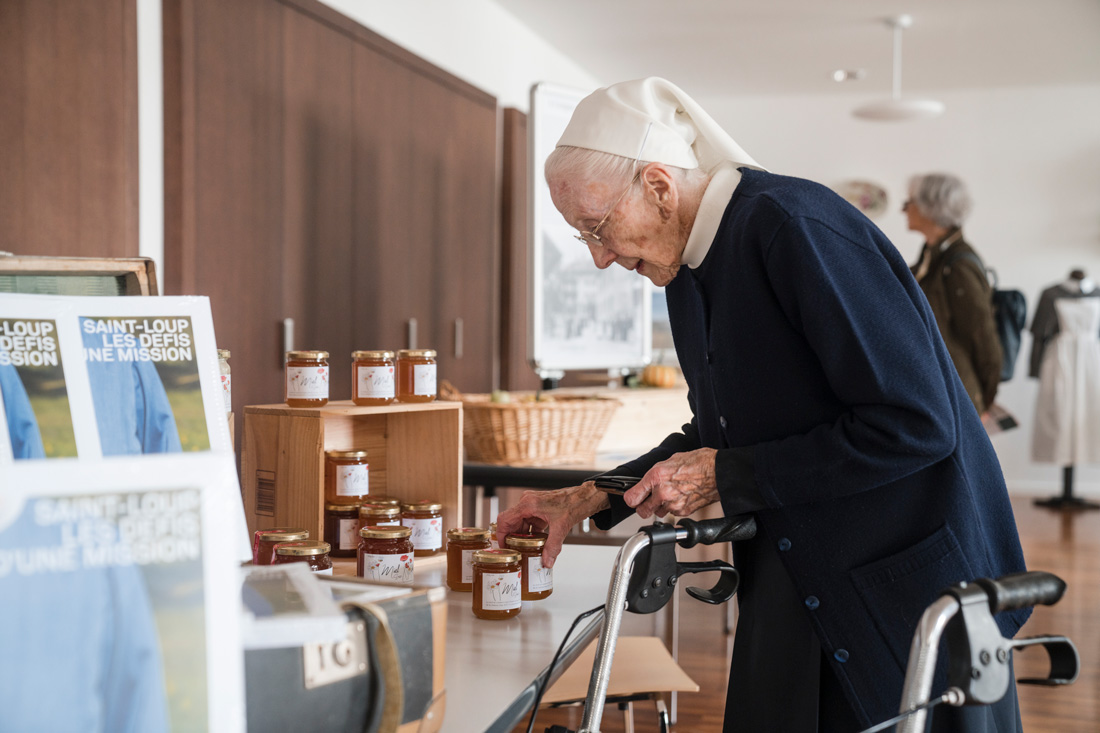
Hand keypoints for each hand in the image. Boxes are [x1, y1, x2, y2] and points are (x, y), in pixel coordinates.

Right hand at [494, 483, 608, 568]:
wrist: (584, 497)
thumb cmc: (574, 503)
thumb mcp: (561, 528)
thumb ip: (552, 547)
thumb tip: (546, 561)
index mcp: (528, 504)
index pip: (504, 520)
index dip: (501, 535)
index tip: (503, 547)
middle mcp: (527, 502)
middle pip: (511, 522)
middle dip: (512, 538)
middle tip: (514, 552)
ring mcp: (532, 504)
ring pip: (520, 522)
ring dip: (521, 536)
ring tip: (524, 550)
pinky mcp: (538, 508)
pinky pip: (529, 521)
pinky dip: (530, 532)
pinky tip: (535, 543)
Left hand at [624, 448, 719, 519]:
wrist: (718, 472)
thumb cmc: (698, 462)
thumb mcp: (671, 461)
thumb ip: (656, 474)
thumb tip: (647, 482)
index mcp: (656, 477)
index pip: (632, 498)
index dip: (632, 498)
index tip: (633, 498)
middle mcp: (662, 492)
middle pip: (642, 511)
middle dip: (644, 507)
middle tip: (648, 500)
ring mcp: (673, 504)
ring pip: (658, 513)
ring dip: (661, 507)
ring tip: (671, 494)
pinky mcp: (683, 511)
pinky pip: (672, 513)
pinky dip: (674, 508)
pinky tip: (681, 496)